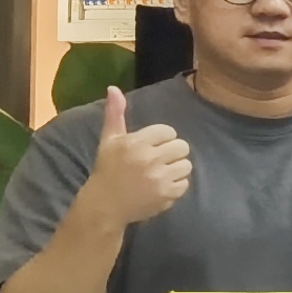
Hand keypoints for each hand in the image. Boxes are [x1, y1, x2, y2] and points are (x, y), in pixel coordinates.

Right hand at [79, 87, 193, 229]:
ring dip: (176, 168)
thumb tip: (114, 88)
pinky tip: (161, 186)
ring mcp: (161, 178)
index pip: (168, 131)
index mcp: (137, 143)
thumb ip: (115, 114)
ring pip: (186, 165)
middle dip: (172, 152)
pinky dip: (176, 185)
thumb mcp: (109, 140)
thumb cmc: (108, 169)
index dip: (161, 138)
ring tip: (161, 172)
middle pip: (182, 146)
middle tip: (159, 159)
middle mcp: (151, 159)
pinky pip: (185, 184)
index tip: (150, 146)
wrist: (105, 204)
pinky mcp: (167, 195)